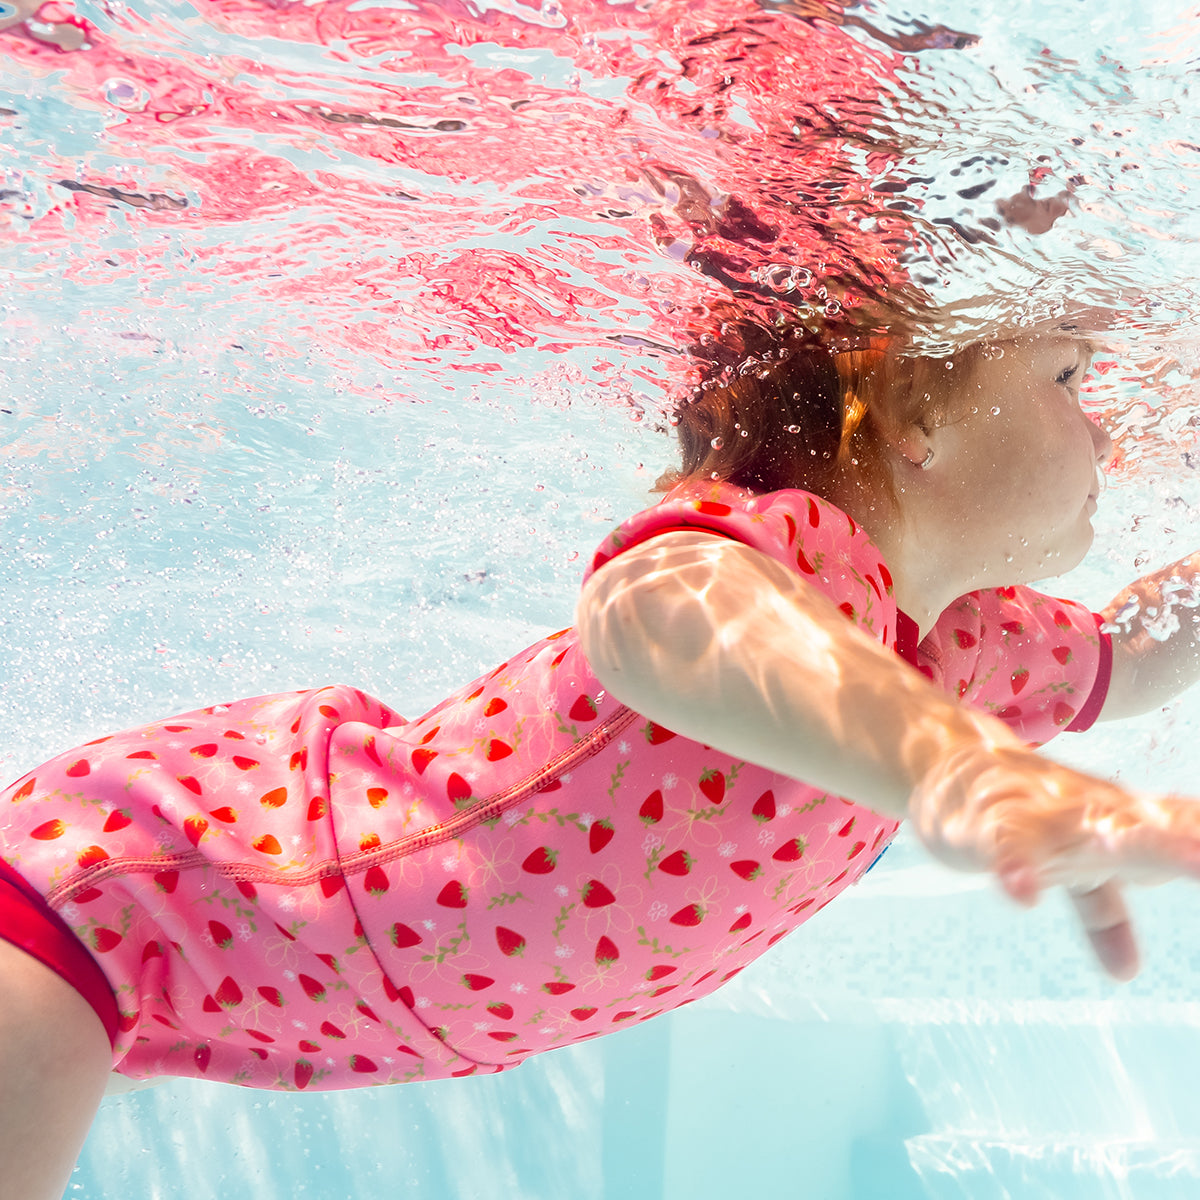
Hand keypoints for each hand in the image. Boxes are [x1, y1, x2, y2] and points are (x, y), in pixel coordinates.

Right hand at [908, 743, 1199, 979]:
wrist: (947, 763)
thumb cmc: (1020, 813)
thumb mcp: (1066, 867)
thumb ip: (1101, 912)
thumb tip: (1125, 971)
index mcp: (1120, 818)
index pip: (1188, 828)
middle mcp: (1092, 812)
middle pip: (1158, 831)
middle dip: (1199, 846)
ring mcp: (1043, 816)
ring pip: (1094, 830)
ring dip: (1145, 845)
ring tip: (1195, 863)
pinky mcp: (989, 827)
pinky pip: (1005, 848)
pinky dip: (1016, 867)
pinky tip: (1023, 893)